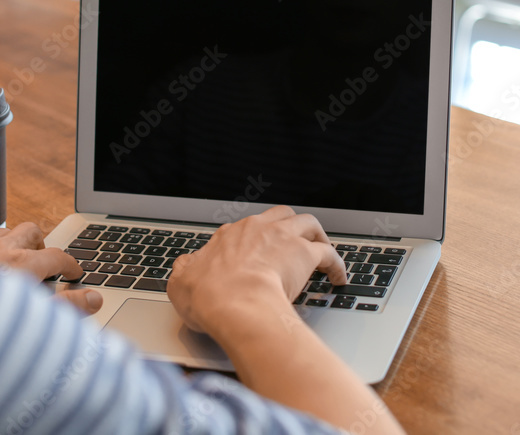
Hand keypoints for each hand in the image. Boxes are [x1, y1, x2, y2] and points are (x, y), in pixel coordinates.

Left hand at [0, 222, 102, 315]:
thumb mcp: (32, 320)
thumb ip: (67, 308)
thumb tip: (93, 299)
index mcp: (22, 264)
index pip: (58, 256)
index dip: (71, 266)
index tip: (75, 275)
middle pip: (30, 232)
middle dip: (40, 246)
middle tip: (43, 268)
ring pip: (2, 234)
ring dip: (12, 246)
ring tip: (15, 269)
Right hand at [167, 206, 345, 337]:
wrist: (234, 303)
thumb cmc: (209, 297)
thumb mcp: (181, 282)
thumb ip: (184, 271)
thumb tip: (184, 266)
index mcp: (229, 236)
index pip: (244, 230)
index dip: (253, 243)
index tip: (257, 256)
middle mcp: (257, 229)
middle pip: (280, 215)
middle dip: (290, 226)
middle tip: (295, 242)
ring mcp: (283, 238)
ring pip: (307, 223)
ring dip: (317, 235)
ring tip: (322, 250)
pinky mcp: (304, 254)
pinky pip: (329, 253)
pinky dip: (337, 264)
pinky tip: (338, 277)